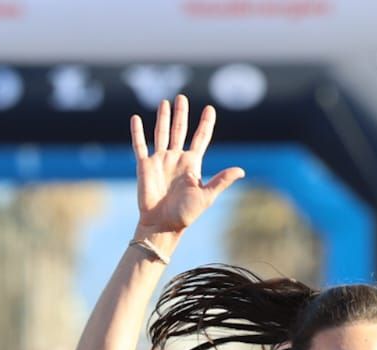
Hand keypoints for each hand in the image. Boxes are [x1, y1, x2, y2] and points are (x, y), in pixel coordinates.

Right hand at [131, 95, 244, 246]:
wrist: (162, 225)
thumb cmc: (186, 214)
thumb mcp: (207, 196)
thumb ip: (221, 180)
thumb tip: (241, 170)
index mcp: (192, 164)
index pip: (200, 138)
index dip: (205, 124)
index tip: (210, 109)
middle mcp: (176, 158)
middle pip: (179, 130)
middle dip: (181, 114)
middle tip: (182, 97)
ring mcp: (160, 160)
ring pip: (161, 133)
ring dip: (163, 117)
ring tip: (165, 102)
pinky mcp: (144, 166)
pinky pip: (139, 145)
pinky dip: (137, 132)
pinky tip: (135, 118)